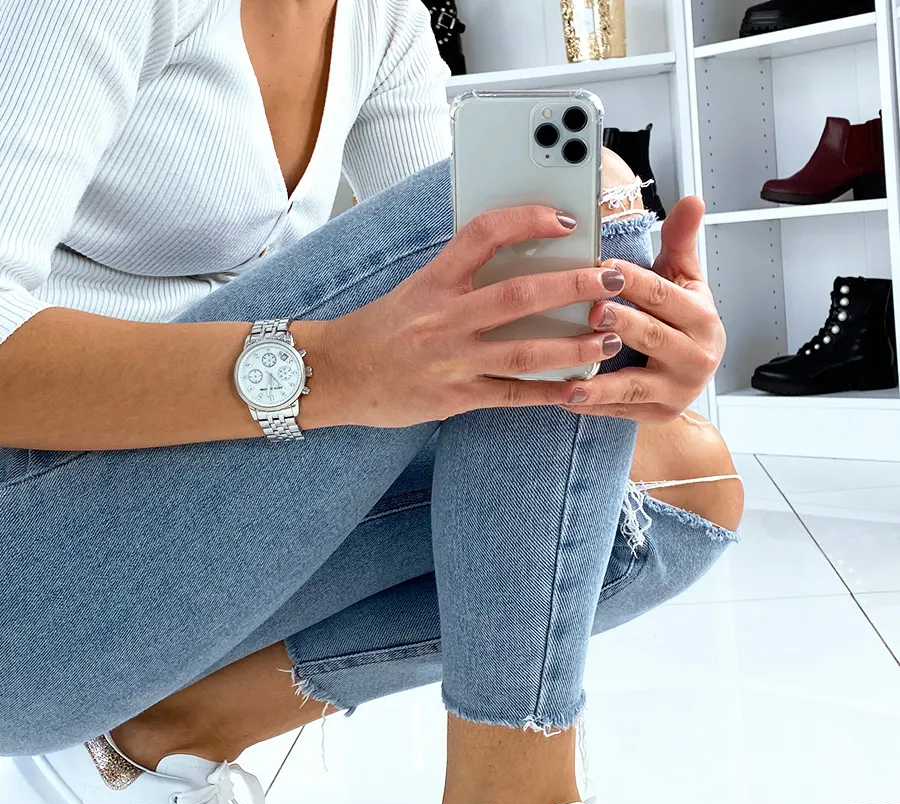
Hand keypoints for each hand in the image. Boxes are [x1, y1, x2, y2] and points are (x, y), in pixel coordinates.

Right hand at [303, 206, 626, 428]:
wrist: (336, 375)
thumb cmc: (379, 329)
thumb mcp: (415, 288)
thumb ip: (460, 274)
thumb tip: (515, 256)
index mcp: (434, 280)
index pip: (484, 235)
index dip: (528, 221)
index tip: (565, 219)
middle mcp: (445, 317)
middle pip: (518, 295)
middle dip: (572, 285)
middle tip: (611, 277)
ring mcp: (452, 360)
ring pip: (525, 351)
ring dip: (574, 345)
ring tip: (611, 337)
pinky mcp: (455, 397)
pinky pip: (512, 394)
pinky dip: (548, 392)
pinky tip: (577, 388)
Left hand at [559, 196, 725, 421]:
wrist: (690, 372)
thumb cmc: (679, 320)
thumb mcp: (683, 280)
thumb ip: (680, 241)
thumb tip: (691, 200)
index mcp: (703, 319)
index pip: (666, 296)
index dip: (636, 282)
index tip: (606, 268)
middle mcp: (696, 357)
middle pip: (652, 337)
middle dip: (621, 324)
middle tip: (590, 311)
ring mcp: (677, 391)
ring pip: (634, 384)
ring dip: (599, 379)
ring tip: (569, 373)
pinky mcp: (658, 415)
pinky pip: (620, 411)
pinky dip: (591, 405)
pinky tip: (563, 397)